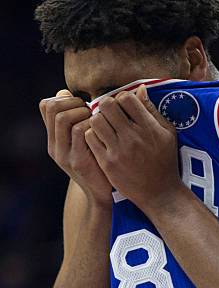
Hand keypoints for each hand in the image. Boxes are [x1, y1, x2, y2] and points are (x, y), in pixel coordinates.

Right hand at [39, 89, 112, 206]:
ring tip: (96, 120)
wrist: (103, 195)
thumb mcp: (83, 141)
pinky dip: (92, 125)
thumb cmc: (99, 161)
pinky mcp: (78, 162)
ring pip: (63, 118)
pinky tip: (103, 131)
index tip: (82, 105)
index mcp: (54, 139)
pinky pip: (80, 132)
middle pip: (52, 108)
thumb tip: (65, 93)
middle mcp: (55, 146)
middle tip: (91, 111)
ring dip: (83, 112)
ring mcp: (64, 155)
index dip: (64, 98)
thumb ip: (75, 120)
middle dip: (74, 102)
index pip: (46, 105)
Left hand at [85, 85, 182, 215]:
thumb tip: (140, 88)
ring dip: (97, 120)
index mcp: (149, 127)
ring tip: (104, 127)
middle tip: (109, 114)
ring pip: (95, 120)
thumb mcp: (167, 134)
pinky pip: (90, 139)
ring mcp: (119, 151)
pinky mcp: (108, 163)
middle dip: (106, 106)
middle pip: (107, 105)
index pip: (126, 98)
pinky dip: (92, 136)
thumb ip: (152, 110)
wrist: (160, 193)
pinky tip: (100, 140)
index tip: (123, 107)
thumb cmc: (165, 161)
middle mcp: (133, 137)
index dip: (122, 98)